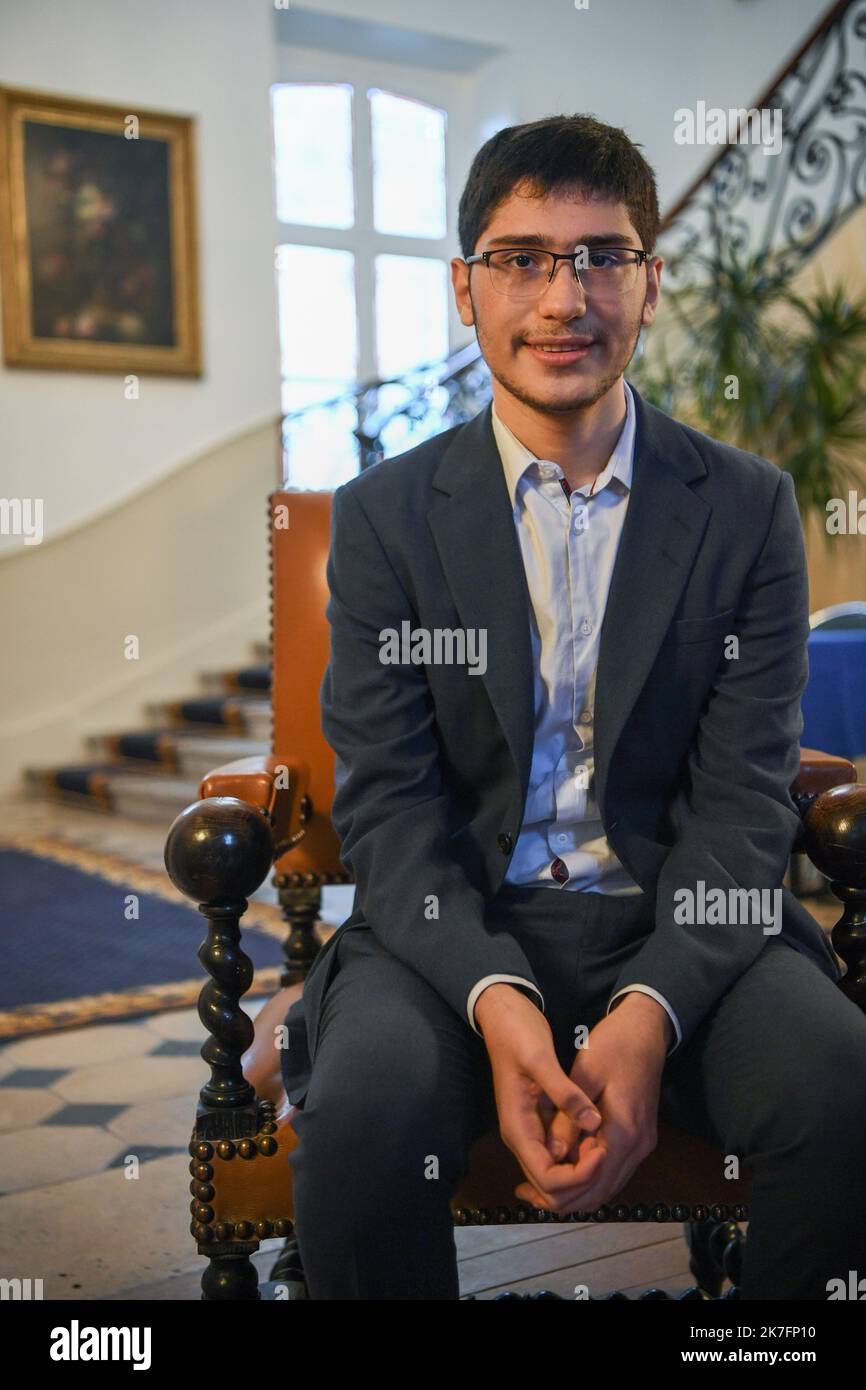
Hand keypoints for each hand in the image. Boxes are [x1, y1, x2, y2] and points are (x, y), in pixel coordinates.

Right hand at [475, 984, 607, 1206]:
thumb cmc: (517, 1034)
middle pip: (550, 1188)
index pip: (548, 1179)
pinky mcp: (538, 1123)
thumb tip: (593, 1122)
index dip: (579, 1176)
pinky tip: (595, 1143)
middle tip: (607, 1152)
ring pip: (554, 1177)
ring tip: (604, 1148)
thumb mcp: (541, 1059)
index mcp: (518, 1128)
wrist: (502, 1016)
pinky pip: (558, 1157)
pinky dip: (577, 1160)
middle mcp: (521, 1138)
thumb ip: (565, 1093)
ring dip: (581, 1174)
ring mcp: (528, 1132)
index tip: (603, 1151)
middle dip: (582, 1181)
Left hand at [513, 992, 670, 1215]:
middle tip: (528, 1194)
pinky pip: (614, 1170)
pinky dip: (590, 1176)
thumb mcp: (584, 1077)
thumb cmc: (613, 1045)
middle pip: (600, 1193)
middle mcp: (638, 1147)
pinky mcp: (642, 1137)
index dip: (557, 1190)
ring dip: (576, 1190)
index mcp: (623, 1133)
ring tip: (538, 1184)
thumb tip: (550, 1154)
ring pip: (608, 1186)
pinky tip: (564, 1166)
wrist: (646, 1029)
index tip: (527, 1189)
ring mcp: (643, 1144)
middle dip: (564, 1197)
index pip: (590, 1182)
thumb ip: (568, 1119)